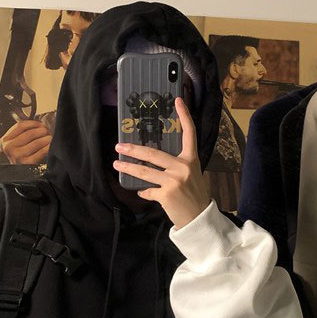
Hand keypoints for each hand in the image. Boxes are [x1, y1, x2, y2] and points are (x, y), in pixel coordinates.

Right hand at [2, 119, 51, 164]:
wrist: (15, 172)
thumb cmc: (19, 153)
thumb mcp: (15, 142)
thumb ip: (22, 132)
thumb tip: (39, 124)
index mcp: (6, 140)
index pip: (20, 126)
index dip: (33, 123)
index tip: (40, 124)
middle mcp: (10, 148)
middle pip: (29, 133)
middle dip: (41, 130)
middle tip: (47, 131)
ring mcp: (18, 156)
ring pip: (36, 142)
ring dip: (46, 138)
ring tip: (50, 137)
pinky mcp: (27, 164)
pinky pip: (40, 152)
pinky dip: (47, 147)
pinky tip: (50, 145)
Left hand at [112, 97, 209, 229]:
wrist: (199, 217)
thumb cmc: (194, 194)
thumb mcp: (191, 174)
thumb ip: (176, 165)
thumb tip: (153, 159)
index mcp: (191, 159)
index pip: (189, 133)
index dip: (184, 116)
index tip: (177, 100)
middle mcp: (183, 167)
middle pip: (153, 153)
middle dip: (133, 149)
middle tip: (119, 146)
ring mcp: (174, 181)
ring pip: (145, 172)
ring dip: (128, 168)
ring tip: (116, 164)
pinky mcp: (166, 195)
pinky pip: (147, 191)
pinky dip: (143, 191)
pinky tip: (140, 191)